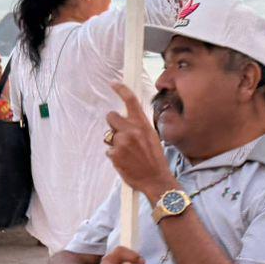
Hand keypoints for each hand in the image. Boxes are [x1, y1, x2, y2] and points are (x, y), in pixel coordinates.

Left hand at [105, 84, 177, 199]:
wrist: (156, 179)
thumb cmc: (155, 159)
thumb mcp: (152, 137)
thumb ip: (139, 127)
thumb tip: (127, 121)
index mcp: (142, 124)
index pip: (131, 101)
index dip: (121, 89)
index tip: (113, 83)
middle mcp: (131, 130)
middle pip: (111, 116)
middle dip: (113, 124)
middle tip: (121, 134)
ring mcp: (121, 142)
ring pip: (109, 136)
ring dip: (114, 142)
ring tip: (127, 153)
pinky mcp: (114, 154)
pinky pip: (109, 151)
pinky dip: (114, 156)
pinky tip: (125, 161)